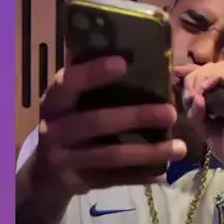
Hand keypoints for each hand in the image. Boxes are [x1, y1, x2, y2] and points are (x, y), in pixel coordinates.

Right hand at [32, 56, 185, 199]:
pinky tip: (164, 173)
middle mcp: (54, 129)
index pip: (68, 83)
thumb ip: (87, 80)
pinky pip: (114, 179)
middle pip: (95, 122)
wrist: (44, 176)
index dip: (93, 73)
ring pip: (109, 156)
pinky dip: (140, 176)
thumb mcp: (68, 103)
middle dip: (135, 117)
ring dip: (148, 152)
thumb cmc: (67, 125)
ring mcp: (64, 159)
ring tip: (180, 148)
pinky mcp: (77, 183)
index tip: (123, 62)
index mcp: (53, 102)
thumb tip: (119, 40)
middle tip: (171, 113)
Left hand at [173, 62, 223, 183]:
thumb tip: (195, 96)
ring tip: (197, 93)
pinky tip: (206, 90)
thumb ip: (195, 114)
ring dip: (202, 76)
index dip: (188, 71)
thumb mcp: (204, 130)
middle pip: (208, 68)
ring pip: (219, 67)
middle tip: (188, 95)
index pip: (202, 74)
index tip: (175, 73)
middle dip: (192, 77)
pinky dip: (216, 77)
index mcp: (216, 97)